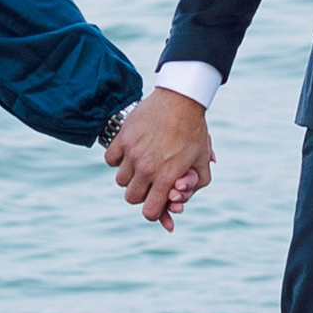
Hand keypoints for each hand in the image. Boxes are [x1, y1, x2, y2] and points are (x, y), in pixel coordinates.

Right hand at [104, 91, 214, 231]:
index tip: (155, 204)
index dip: (153, 212)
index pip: (149, 211)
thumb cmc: (193, 130)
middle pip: (132, 197)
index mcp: (166, 177)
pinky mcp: (122, 137)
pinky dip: (117, 160)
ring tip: (140, 166)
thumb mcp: (202, 160)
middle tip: (149, 183)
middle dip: (141, 194)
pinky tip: (129, 154)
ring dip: (129, 177)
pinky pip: (110, 159)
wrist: (181, 99)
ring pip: (120, 180)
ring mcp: (132, 152)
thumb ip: (197, 184)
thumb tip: (182, 201)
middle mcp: (146, 167)